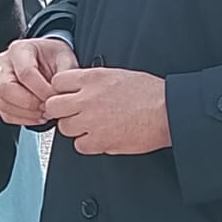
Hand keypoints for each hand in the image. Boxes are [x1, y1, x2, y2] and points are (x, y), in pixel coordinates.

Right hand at [0, 37, 78, 126]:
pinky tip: (38, 116)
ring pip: (4, 103)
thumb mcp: (66, 58)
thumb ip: (65, 74)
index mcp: (20, 49)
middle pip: (6, 88)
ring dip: (27, 113)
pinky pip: (6, 114)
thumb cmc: (54, 57)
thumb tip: (60, 93)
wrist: (48, 60)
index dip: (41, 89)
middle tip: (48, 107)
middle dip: (30, 103)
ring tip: (46, 113)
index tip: (55, 97)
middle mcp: (4, 63)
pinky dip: (24, 119)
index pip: (25, 72)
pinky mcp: (0, 97)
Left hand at [42, 66, 170, 154]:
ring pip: (64, 128)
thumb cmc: (150, 94)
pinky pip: (80, 146)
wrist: (167, 111)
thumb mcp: (117, 75)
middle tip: (72, 114)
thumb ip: (93, 82)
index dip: (61, 91)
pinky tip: (100, 137)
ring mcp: (92, 121)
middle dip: (61, 111)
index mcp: (92, 78)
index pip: (57, 82)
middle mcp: (88, 98)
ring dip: (75, 128)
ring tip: (91, 126)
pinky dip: (88, 144)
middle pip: (53, 106)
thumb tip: (79, 89)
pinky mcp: (100, 141)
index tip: (67, 96)